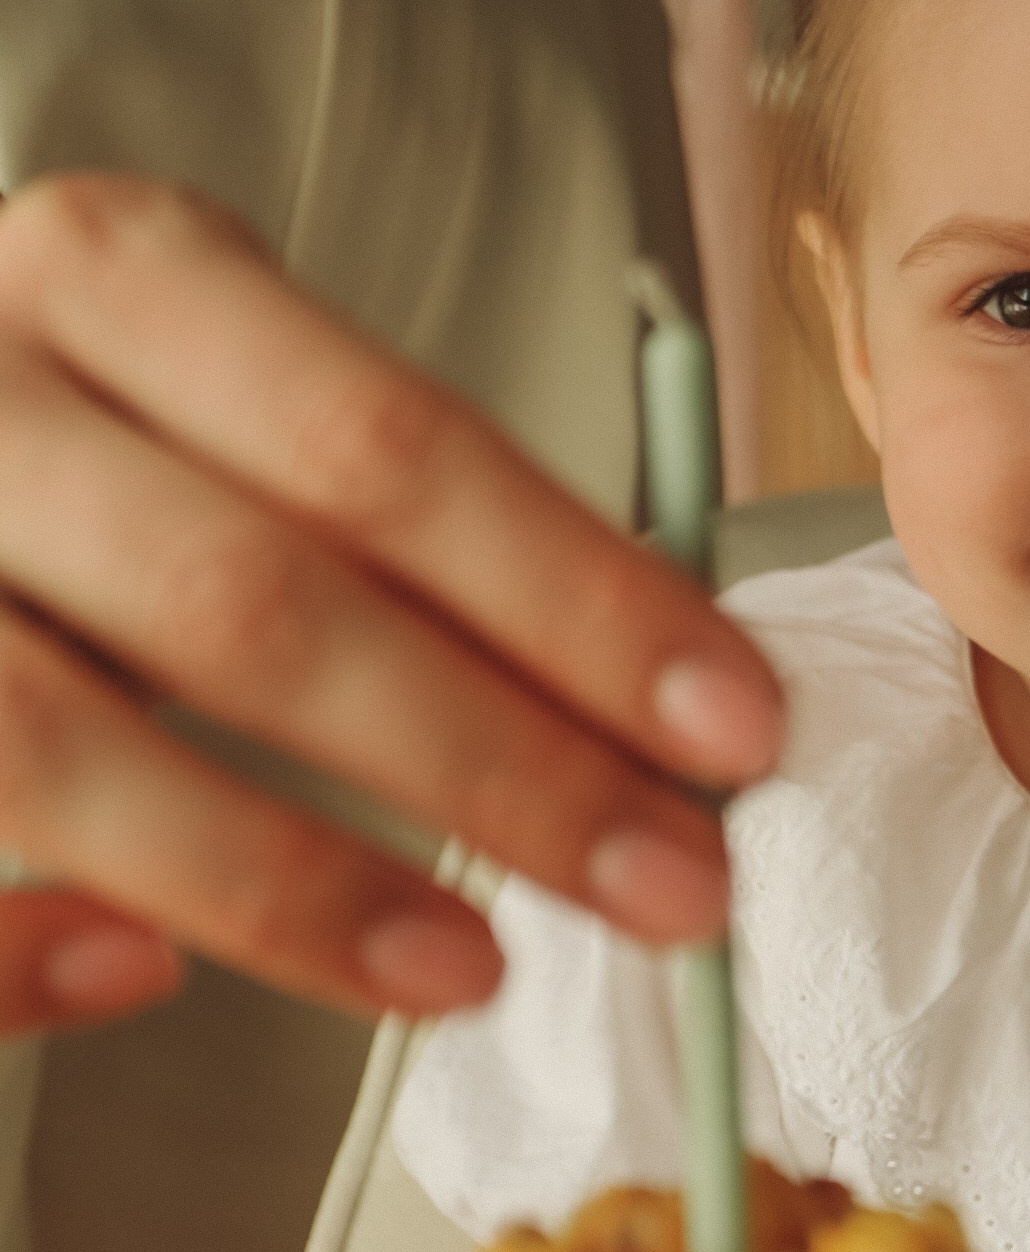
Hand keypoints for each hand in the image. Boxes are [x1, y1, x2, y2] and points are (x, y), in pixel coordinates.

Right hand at [0, 177, 782, 1037]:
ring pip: (71, 749)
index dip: (575, 601)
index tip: (736, 730)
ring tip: (476, 972)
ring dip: (293, 883)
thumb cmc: (76, 435)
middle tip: (674, 887)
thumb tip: (650, 700)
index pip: (384, 446)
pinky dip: (25, 944)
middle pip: (259, 604)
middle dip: (494, 766)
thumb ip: (382, 514)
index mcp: (112, 271)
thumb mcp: (213, 395)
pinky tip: (150, 980)